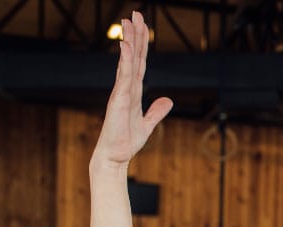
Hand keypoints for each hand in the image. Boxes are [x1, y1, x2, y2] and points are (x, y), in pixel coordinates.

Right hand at [93, 12, 173, 168]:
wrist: (115, 156)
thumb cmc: (126, 141)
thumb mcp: (147, 124)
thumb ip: (156, 112)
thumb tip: (167, 100)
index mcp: (133, 91)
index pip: (139, 63)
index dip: (141, 45)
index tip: (140, 26)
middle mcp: (126, 88)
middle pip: (133, 57)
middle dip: (134, 35)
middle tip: (135, 14)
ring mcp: (121, 92)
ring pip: (127, 62)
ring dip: (129, 42)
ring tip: (129, 22)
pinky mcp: (118, 100)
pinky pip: (123, 77)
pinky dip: (125, 62)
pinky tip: (126, 47)